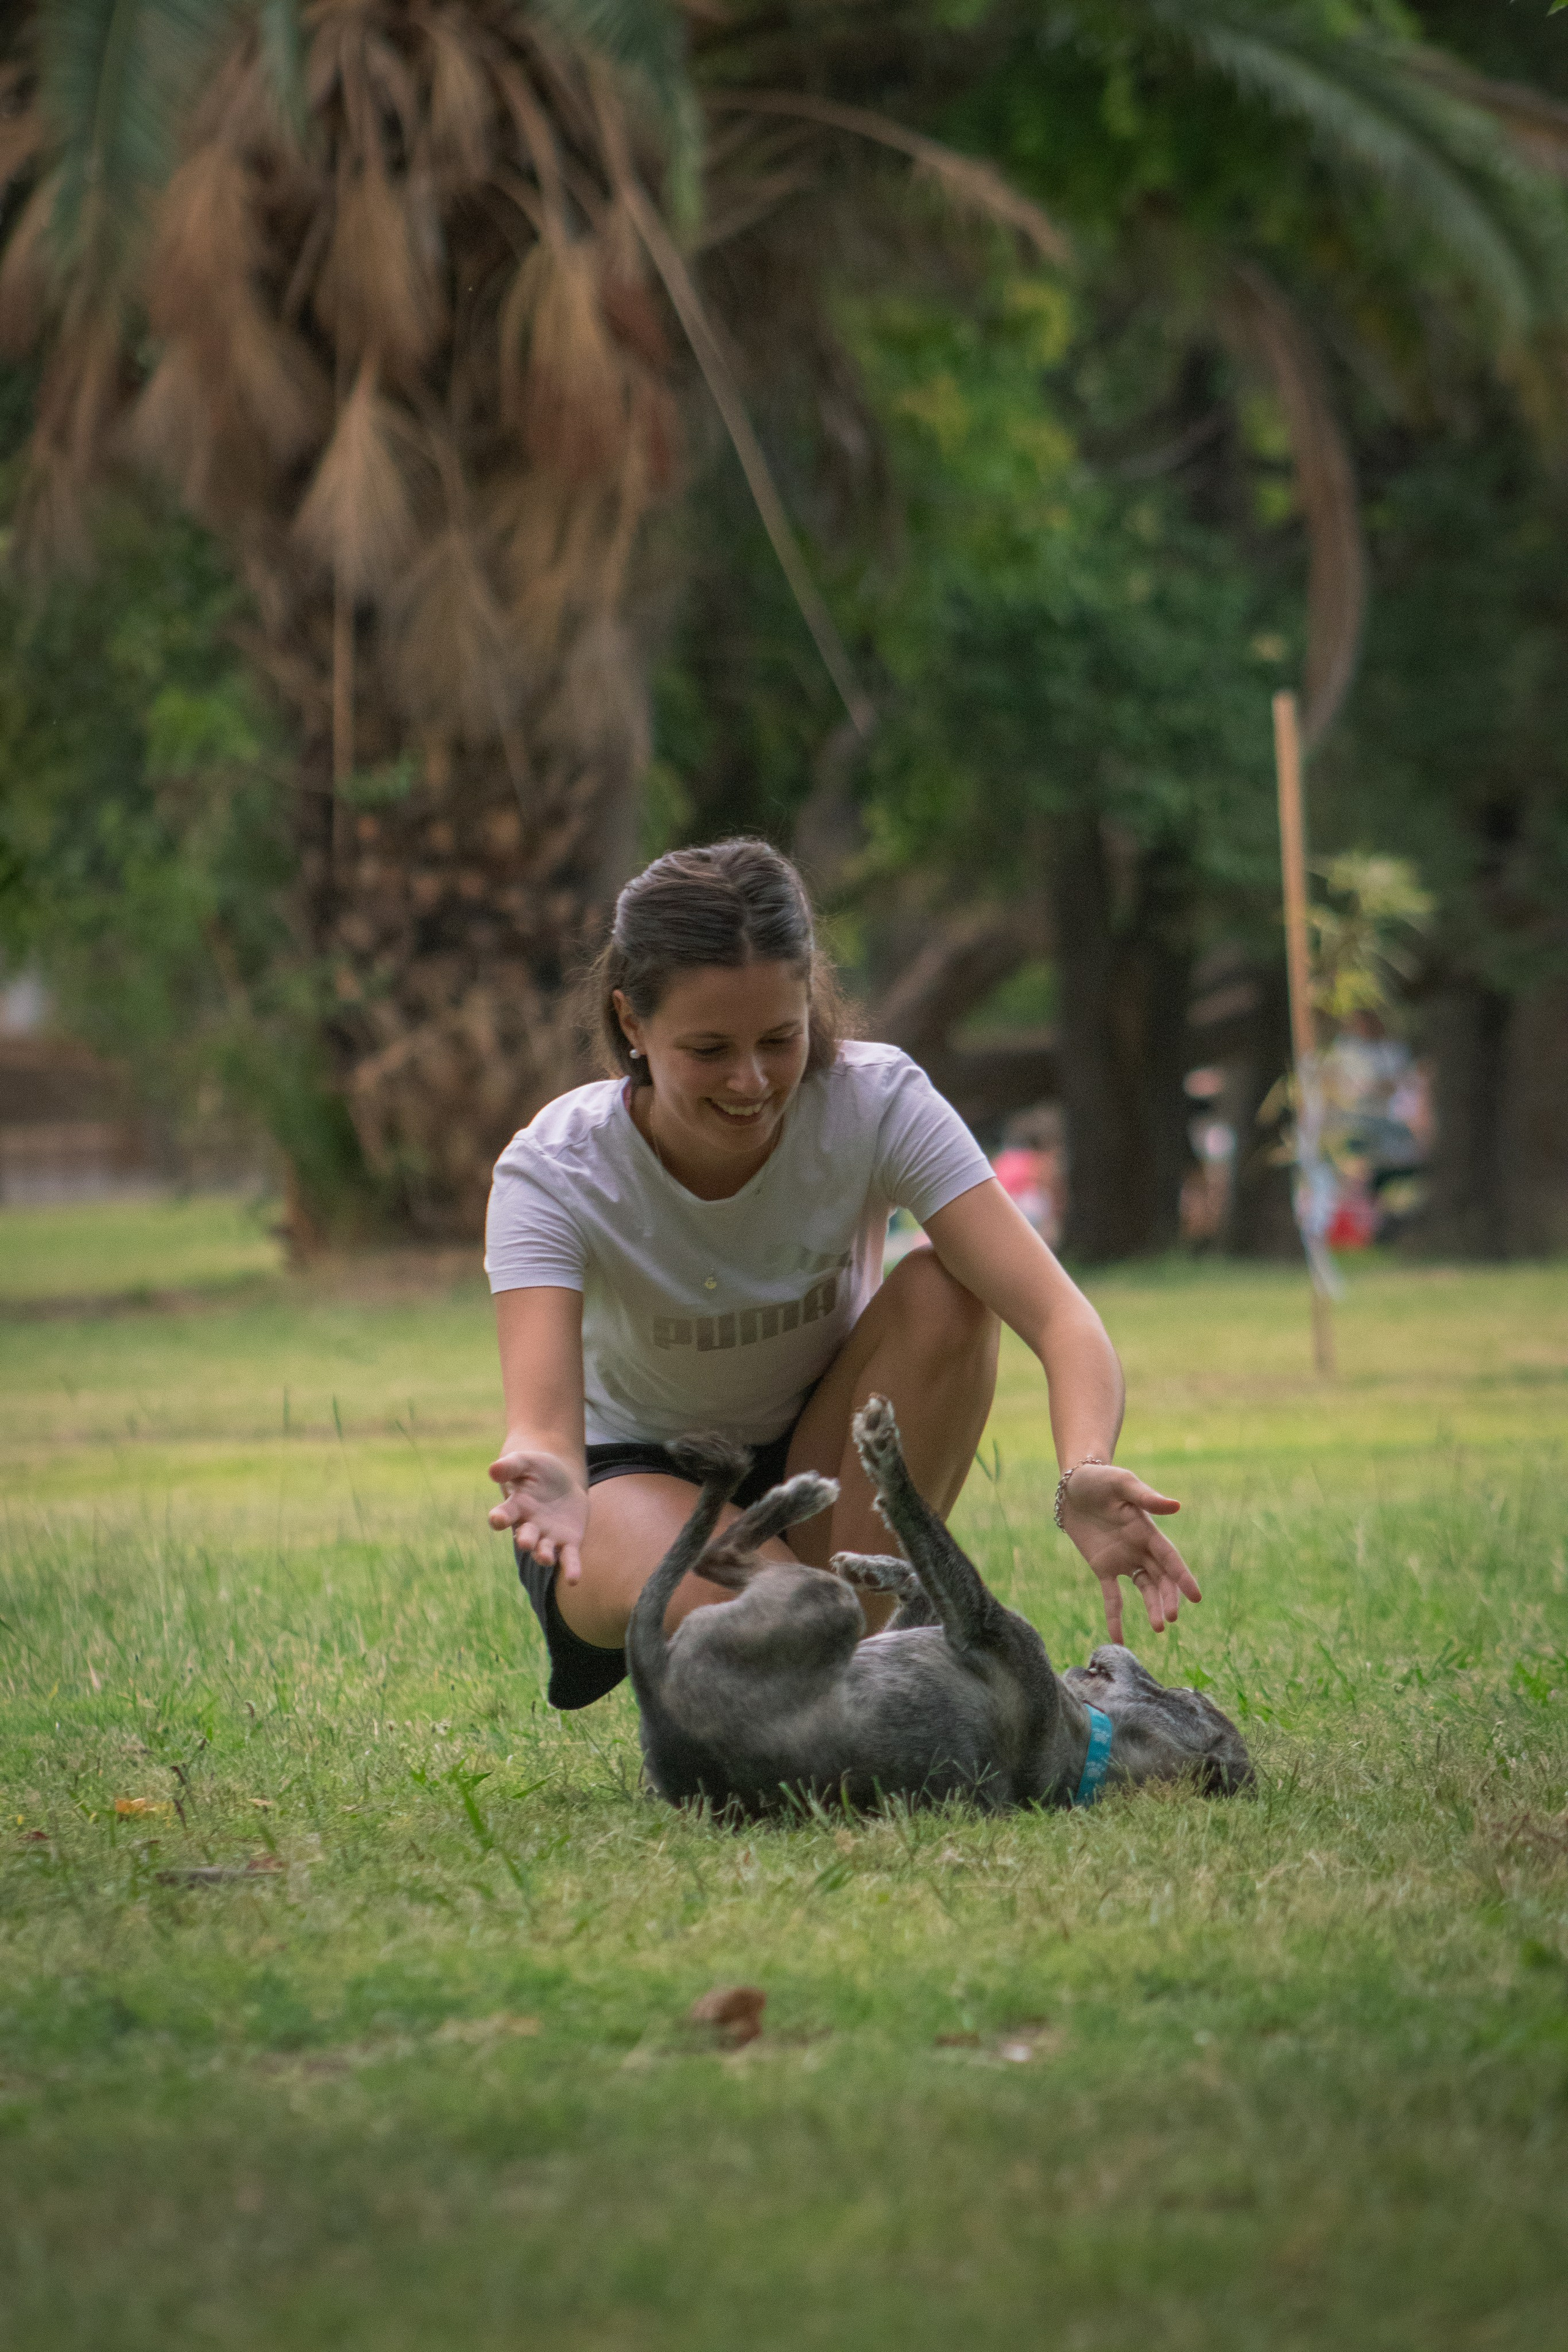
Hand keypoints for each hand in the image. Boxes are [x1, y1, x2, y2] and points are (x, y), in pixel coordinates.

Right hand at [487, 1446, 588, 1582]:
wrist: (562, 1479)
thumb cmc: (538, 1470)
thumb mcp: (526, 1461)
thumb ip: (511, 1465)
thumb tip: (492, 1470)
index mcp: (516, 1507)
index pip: (504, 1515)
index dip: (500, 1518)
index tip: (496, 1519)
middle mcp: (529, 1526)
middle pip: (525, 1536)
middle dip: (525, 1540)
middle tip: (525, 1542)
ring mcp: (548, 1536)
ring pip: (544, 1551)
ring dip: (544, 1556)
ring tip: (545, 1559)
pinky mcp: (568, 1542)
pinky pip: (568, 1558)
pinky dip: (570, 1568)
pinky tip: (574, 1579)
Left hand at [1059, 1463, 1200, 1644]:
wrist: (1072, 1486)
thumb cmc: (1101, 1479)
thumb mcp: (1122, 1484)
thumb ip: (1146, 1498)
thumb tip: (1175, 1506)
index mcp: (1148, 1531)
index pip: (1170, 1558)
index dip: (1182, 1577)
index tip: (1196, 1597)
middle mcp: (1140, 1548)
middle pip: (1160, 1578)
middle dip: (1167, 1598)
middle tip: (1171, 1618)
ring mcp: (1122, 1559)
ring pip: (1143, 1589)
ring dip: (1151, 1607)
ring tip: (1158, 1628)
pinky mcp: (1102, 1567)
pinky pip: (1112, 1596)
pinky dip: (1115, 1616)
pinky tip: (1118, 1637)